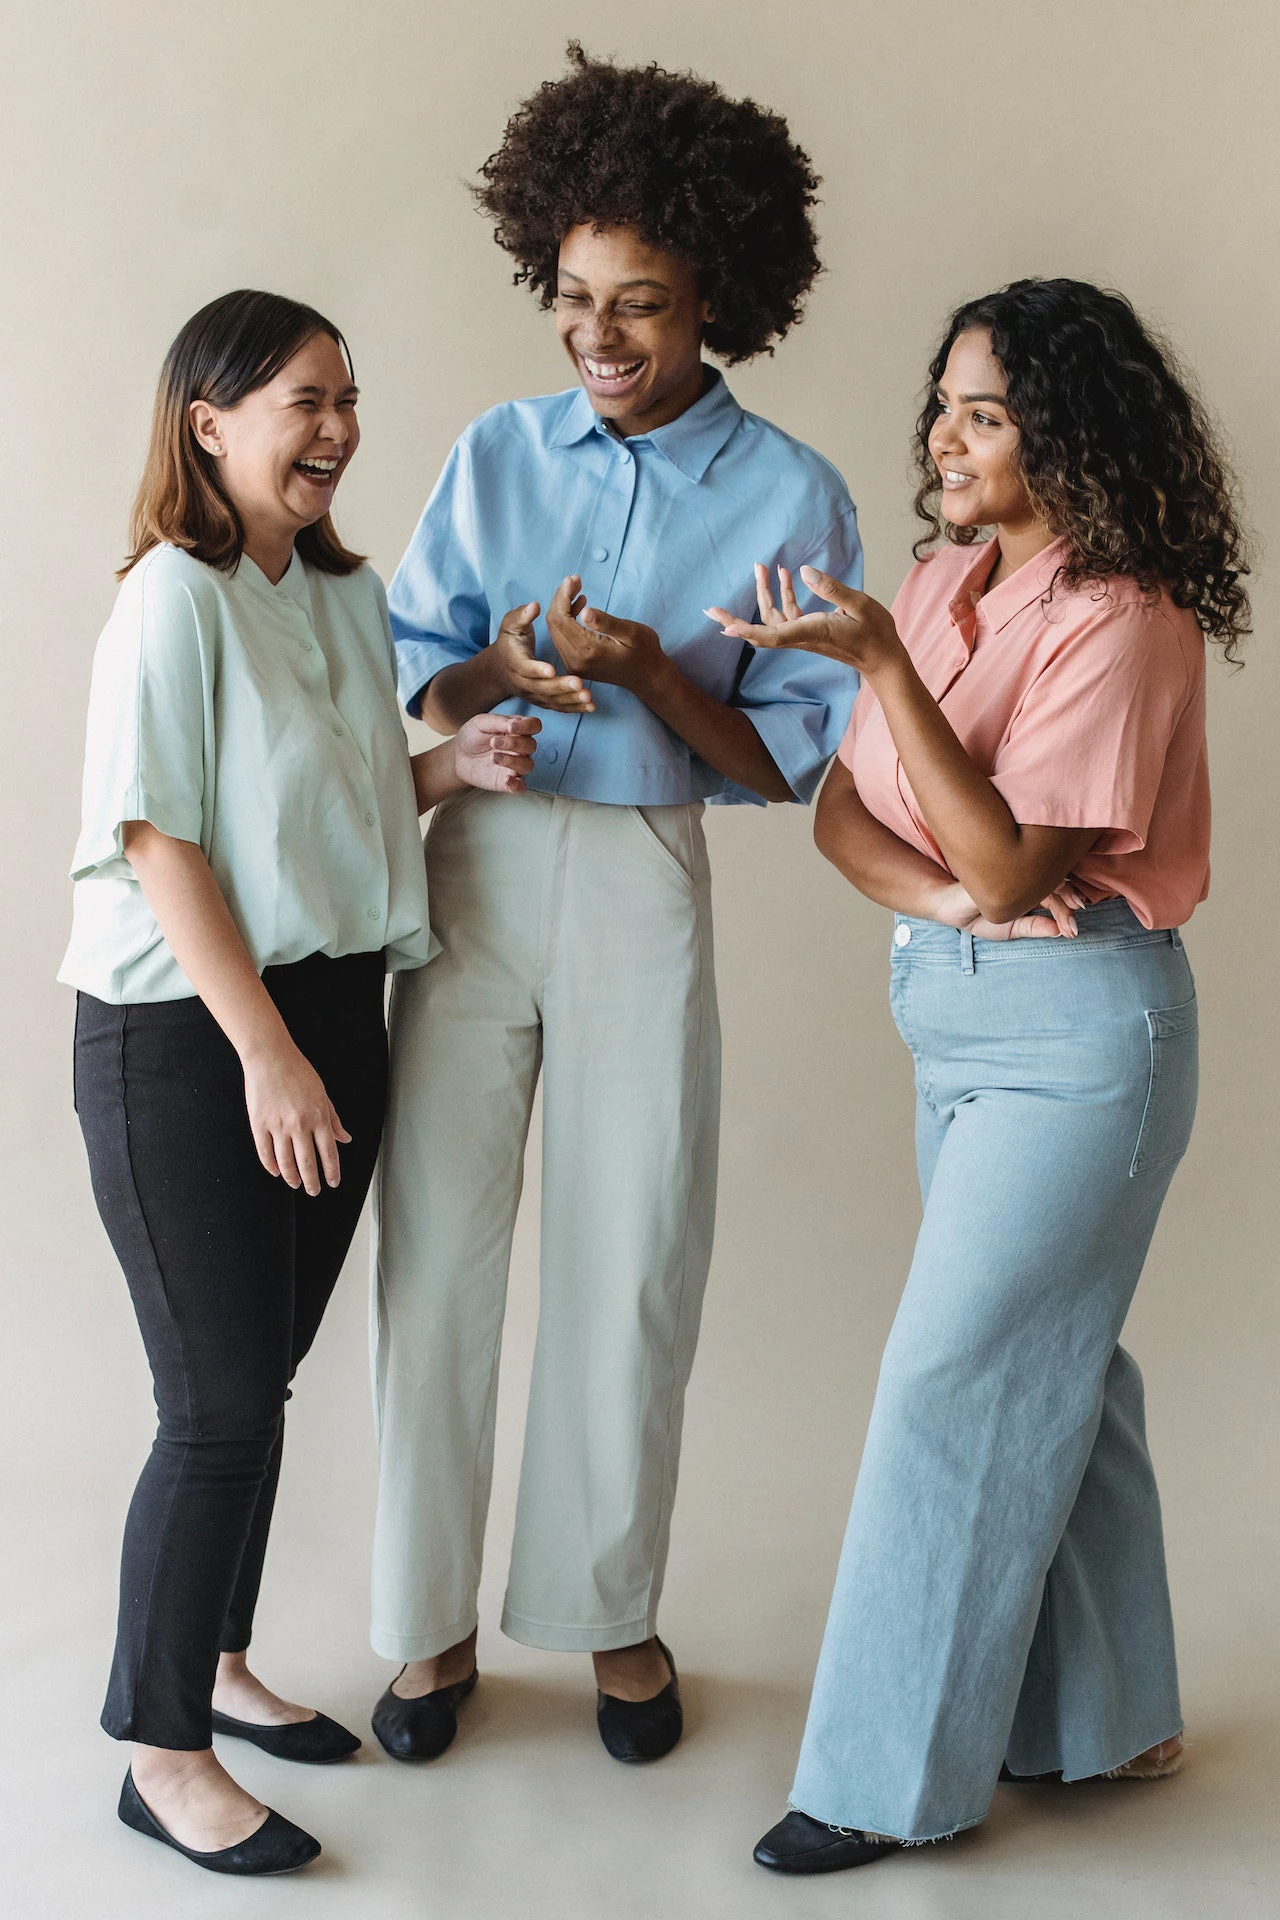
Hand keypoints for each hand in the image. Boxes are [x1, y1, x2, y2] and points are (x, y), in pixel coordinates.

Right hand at [243, 1042, 349, 1195]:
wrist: (270, 1057)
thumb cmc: (298, 1072)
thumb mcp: (323, 1094)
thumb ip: (333, 1119)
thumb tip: (344, 1139)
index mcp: (319, 1117)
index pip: (329, 1153)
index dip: (332, 1172)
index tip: (333, 1183)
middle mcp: (300, 1125)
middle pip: (307, 1163)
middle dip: (312, 1182)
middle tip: (313, 1191)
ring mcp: (278, 1126)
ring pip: (286, 1162)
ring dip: (292, 1177)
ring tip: (296, 1184)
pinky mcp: (259, 1124)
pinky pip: (265, 1152)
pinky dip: (271, 1166)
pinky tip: (276, 1172)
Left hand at [453, 713, 540, 793]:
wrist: (457, 756)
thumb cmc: (472, 736)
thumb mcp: (481, 722)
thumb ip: (499, 721)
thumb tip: (514, 724)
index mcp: (517, 730)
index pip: (534, 725)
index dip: (527, 726)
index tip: (511, 727)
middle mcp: (520, 748)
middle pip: (531, 746)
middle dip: (514, 743)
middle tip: (493, 742)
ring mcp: (515, 766)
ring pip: (528, 765)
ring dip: (512, 761)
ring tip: (493, 757)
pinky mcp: (507, 782)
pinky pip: (521, 787)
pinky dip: (517, 785)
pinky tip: (506, 779)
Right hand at [494, 600, 594, 712]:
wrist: (500, 668)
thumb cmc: (509, 641)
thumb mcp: (511, 624)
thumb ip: (522, 615)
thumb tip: (534, 606)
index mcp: (515, 662)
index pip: (525, 667)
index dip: (537, 669)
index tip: (551, 669)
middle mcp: (523, 683)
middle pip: (542, 688)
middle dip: (560, 687)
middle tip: (579, 683)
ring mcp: (533, 695)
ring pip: (552, 700)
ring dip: (571, 700)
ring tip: (589, 697)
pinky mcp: (543, 701)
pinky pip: (559, 707)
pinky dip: (575, 708)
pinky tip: (591, 707)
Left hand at [545, 576, 668, 695]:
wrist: (648, 678)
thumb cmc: (645, 652)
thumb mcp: (631, 632)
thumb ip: (606, 622)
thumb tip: (584, 611)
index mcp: (589, 651)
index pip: (561, 619)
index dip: (562, 596)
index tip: (573, 579)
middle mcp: (576, 661)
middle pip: (553, 624)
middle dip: (560, 598)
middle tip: (575, 580)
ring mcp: (574, 665)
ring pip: (555, 630)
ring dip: (562, 607)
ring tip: (578, 589)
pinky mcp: (575, 664)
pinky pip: (562, 638)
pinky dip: (566, 620)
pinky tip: (579, 607)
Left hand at [706, 563, 903, 674]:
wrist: (882, 658)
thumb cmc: (875, 634)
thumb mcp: (861, 605)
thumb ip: (832, 587)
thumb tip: (802, 571)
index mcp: (813, 631)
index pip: (773, 635)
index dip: (747, 631)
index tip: (726, 628)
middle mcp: (803, 635)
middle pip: (761, 630)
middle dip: (734, 620)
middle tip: (709, 609)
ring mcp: (805, 634)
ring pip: (773, 618)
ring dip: (763, 594)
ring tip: (760, 566)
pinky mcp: (810, 630)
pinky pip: (789, 614)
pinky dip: (784, 594)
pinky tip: (787, 574)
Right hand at [932, 879, 1084, 940]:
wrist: (947, 906)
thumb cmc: (975, 914)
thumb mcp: (1008, 927)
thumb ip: (1033, 927)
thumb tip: (1060, 932)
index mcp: (1029, 886)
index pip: (1055, 893)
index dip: (1067, 911)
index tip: (1072, 932)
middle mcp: (1025, 874)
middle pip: (1056, 883)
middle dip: (1068, 907)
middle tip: (1072, 929)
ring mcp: (1014, 867)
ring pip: (1046, 878)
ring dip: (1059, 901)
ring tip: (1065, 924)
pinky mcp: (1002, 866)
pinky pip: (1026, 873)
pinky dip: (1041, 885)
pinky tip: (1049, 898)